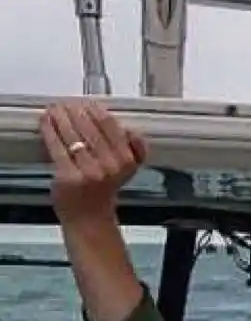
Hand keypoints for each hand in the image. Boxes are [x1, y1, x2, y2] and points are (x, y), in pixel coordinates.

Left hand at [41, 101, 147, 226]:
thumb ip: (136, 148)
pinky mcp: (68, 176)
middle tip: (64, 103)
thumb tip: (130, 129)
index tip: (85, 103)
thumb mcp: (130, 169)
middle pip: (89, 128)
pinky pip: (57, 147)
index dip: (95, 110)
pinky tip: (45, 121)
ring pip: (72, 135)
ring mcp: (88, 171)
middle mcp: (110, 166)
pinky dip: (49, 130)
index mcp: (127, 160)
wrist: (90, 217)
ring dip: (60, 117)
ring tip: (53, 108)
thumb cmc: (105, 189)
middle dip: (74, 111)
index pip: (110, 126)